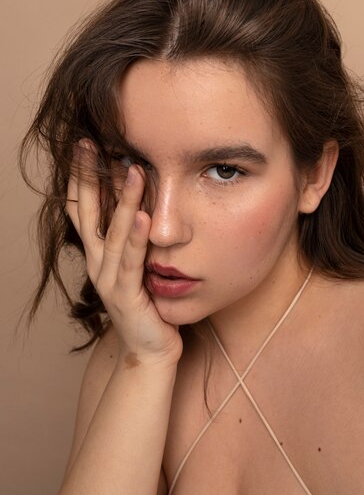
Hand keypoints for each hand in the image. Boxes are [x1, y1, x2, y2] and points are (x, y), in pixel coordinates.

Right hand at [66, 140, 181, 366]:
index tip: (86, 146)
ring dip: (123, 200)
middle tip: (88, 143)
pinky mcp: (128, 296)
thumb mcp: (137, 267)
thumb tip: (143, 204)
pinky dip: (137, 238)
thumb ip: (134, 241)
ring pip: (114, 233)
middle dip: (88, 178)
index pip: (84, 209)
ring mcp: (110, 280)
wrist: (149, 350)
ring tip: (131, 168)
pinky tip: (146, 216)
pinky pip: (132, 262)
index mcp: (100, 255)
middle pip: (88, 214)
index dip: (82, 178)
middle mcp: (98, 264)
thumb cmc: (148, 306)